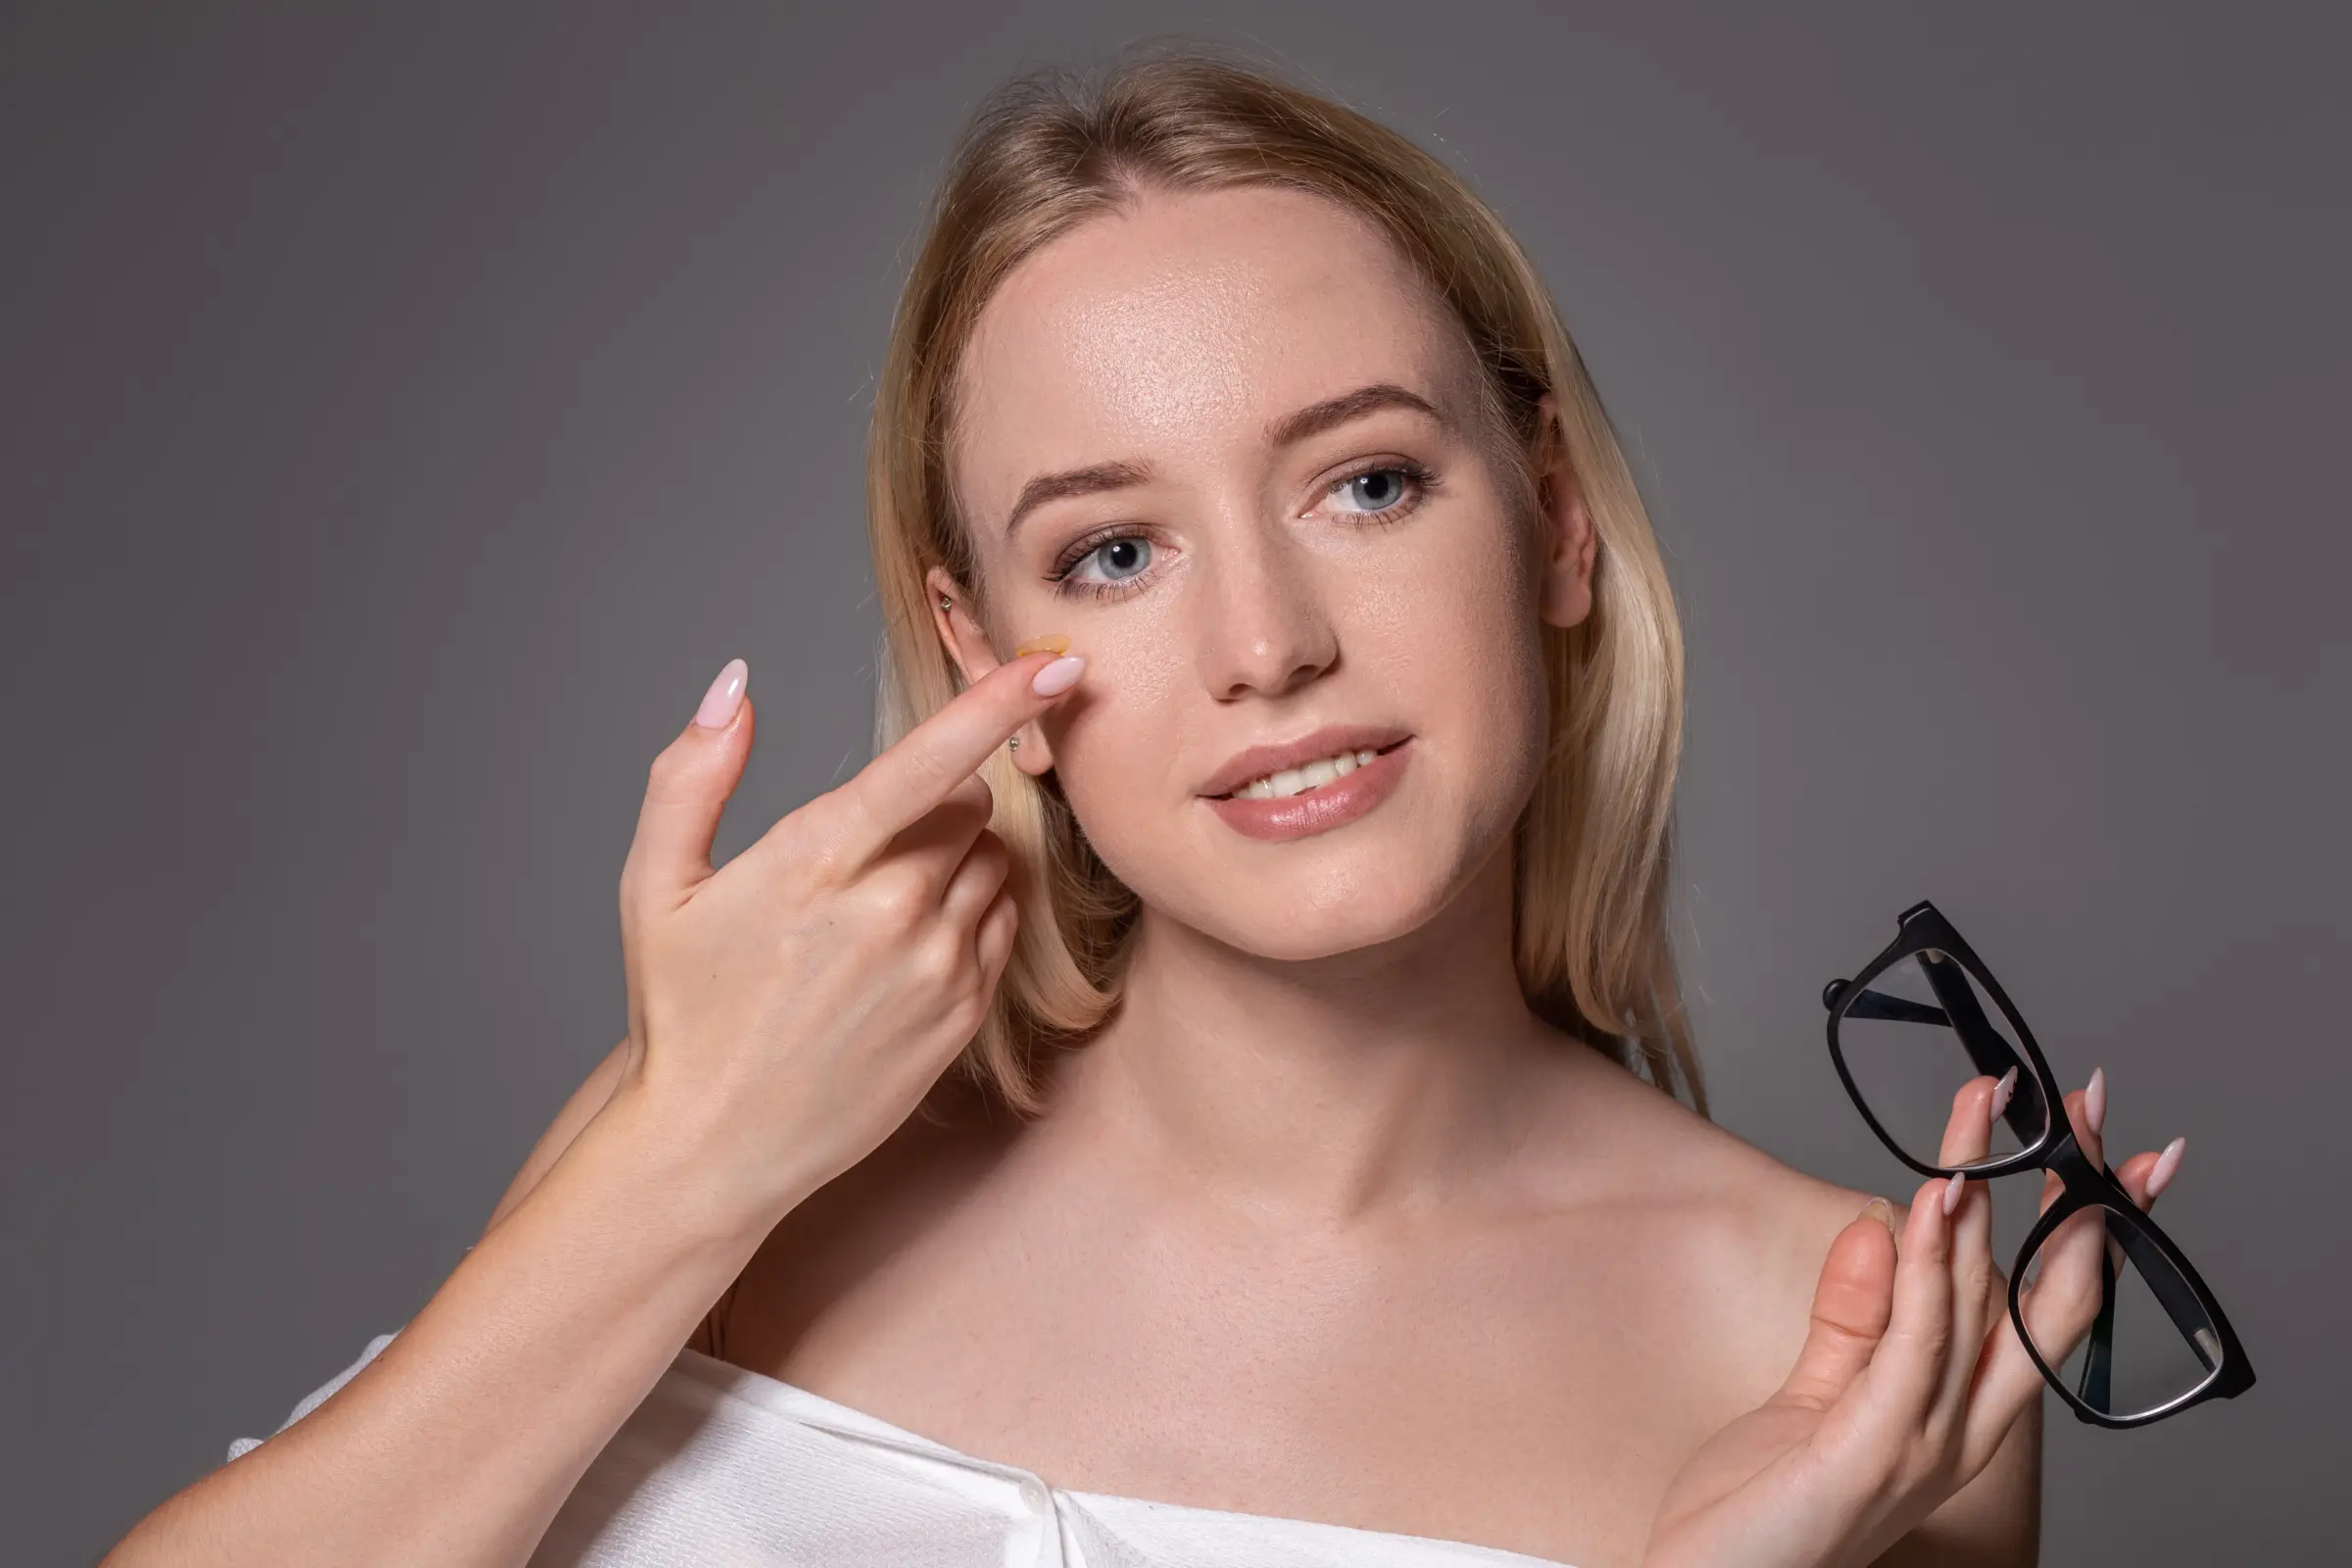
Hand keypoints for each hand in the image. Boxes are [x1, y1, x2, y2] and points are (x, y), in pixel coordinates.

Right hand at [604, 647, 1085, 1223]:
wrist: (714, 1146)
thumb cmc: (682, 1011)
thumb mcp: (655, 886)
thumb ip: (693, 773)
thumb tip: (734, 685)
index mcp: (817, 863)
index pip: (933, 760)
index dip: (1002, 701)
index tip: (1057, 664)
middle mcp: (890, 911)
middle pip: (965, 805)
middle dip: (930, 803)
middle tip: (862, 849)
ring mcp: (934, 968)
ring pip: (988, 861)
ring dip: (952, 859)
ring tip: (876, 906)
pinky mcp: (962, 1015)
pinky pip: (999, 924)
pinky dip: (967, 915)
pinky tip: (903, 947)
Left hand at [1639, 1070, 2185, 1567]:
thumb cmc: (1764, 1508)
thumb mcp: (1816, 1394)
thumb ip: (1853, 1317)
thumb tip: (1877, 1223)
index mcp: (1959, 1415)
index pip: (2040, 1308)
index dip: (2078, 1228)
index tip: (2093, 1147)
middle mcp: (1962, 1431)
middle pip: (2045, 1299)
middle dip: (2075, 1198)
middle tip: (2086, 1107)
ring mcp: (1923, 1445)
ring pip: (1979, 1304)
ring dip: (1986, 1202)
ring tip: (1985, 1118)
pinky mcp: (1870, 1449)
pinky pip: (1913, 1342)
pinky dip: (1926, 1267)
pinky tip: (1932, 1203)